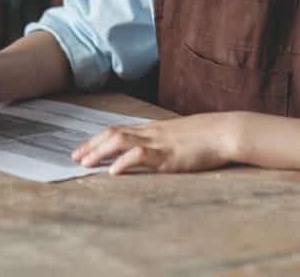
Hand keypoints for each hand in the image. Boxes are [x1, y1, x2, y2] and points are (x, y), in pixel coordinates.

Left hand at [72, 113, 238, 174]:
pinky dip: (124, 162)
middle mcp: (150, 132)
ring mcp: (158, 142)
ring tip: (85, 163)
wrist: (225, 131)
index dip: (96, 139)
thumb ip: (159, 141)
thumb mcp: (175, 136)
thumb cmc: (203, 136)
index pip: (116, 129)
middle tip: (74, 157)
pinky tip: (113, 171)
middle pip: (112, 133)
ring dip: (100, 152)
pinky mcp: (169, 156)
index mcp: (150, 128)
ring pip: (121, 141)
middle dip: (91, 145)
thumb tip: (144, 151)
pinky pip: (142, 155)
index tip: (80, 149)